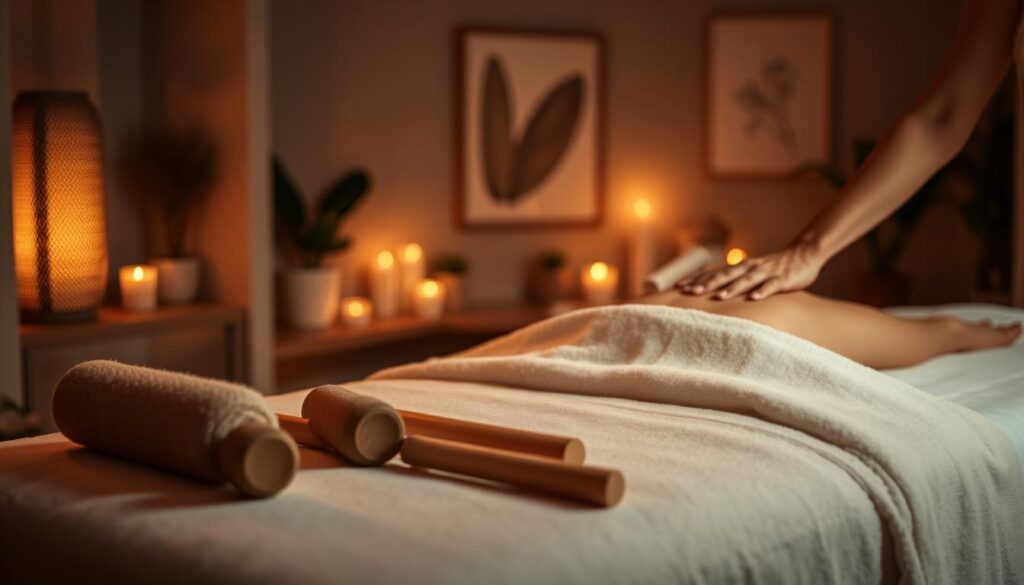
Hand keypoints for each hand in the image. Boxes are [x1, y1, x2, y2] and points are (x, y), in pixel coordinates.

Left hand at [676, 243, 824, 300]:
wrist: (804, 254)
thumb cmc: (774, 267)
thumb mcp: (751, 272)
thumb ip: (734, 279)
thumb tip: (712, 290)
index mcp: (740, 266)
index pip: (714, 271)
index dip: (697, 278)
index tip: (679, 286)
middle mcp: (750, 267)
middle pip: (726, 274)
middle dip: (708, 283)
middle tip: (691, 291)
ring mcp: (766, 272)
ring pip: (746, 280)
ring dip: (732, 288)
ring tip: (719, 297)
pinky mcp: (782, 279)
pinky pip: (771, 285)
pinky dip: (762, 291)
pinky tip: (754, 298)